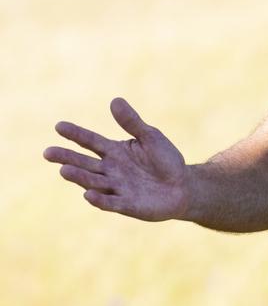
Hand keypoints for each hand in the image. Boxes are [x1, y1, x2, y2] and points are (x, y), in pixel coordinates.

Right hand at [43, 98, 190, 220]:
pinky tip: (88, 194)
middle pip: (85, 163)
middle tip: (48, 152)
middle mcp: (110, 170)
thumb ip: (132, 122)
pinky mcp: (126, 204)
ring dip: (79, 177)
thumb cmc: (165, 159)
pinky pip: (111, 203)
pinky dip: (100, 200)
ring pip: (94, 182)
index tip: (59, 126)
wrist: (182, 186)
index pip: (91, 141)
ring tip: (64, 170)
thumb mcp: (150, 136)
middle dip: (67, 158)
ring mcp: (116, 188)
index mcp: (114, 151)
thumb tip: (115, 100)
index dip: (76, 134)